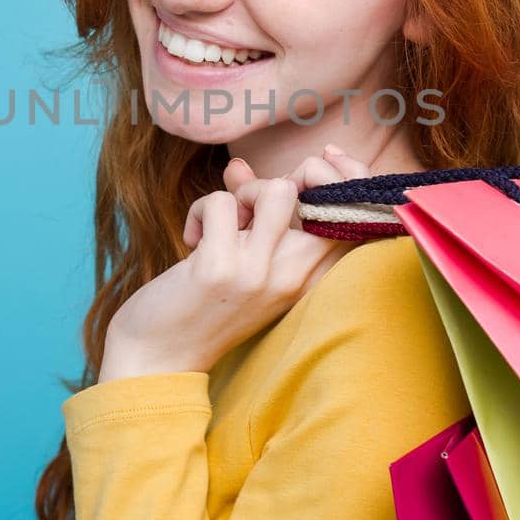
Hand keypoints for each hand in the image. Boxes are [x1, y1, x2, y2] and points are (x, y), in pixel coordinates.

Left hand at [100, 144, 373, 381]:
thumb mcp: (240, 262)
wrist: (159, 359)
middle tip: (260, 199)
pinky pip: (221, 203)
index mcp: (308, 279)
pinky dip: (199, 209)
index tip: (321, 160)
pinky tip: (192, 239)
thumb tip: (239, 166)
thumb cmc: (200, 308)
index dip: (351, 176)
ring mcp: (259, 275)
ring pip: (278, 190)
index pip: (361, 218)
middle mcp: (293, 277)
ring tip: (226, 220)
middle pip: (331, 197)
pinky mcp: (220, 269)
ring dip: (246, 192)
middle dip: (304, 173)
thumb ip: (249, 215)